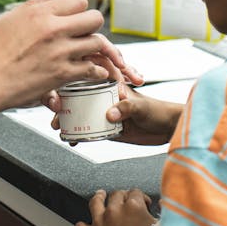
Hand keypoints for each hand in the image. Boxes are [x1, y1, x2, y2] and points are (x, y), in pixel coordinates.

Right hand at [0, 0, 132, 110]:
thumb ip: (32, 4)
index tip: (74, 17)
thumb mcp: (7, 20)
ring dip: (94, 48)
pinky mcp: (63, 74)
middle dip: (91, 25)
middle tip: (84, 33)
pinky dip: (96, 72)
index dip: (79, 9)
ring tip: (88, 52)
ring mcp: (60, 52)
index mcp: (40, 13)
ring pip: (97, 43)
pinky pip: (92, 69)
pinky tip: (94, 72)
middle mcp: (54, 29)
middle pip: (95, 18)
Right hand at [50, 84, 178, 145]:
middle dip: (66, 108)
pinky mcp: (110, 130)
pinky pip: (92, 132)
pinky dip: (81, 136)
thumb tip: (109, 114)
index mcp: (113, 88)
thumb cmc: (159, 110)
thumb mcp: (141, 106)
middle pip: (81, 101)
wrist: (169, 129)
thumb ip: (126, 108)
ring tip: (60, 130)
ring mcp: (108, 115)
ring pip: (83, 117)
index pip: (89, 84)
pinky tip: (73, 140)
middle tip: (57, 118)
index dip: (73, 90)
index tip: (62, 98)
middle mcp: (107, 100)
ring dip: (71, 123)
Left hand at [75, 189, 155, 225]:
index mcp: (133, 207)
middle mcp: (114, 211)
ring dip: (98, 198)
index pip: (135, 192)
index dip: (141, 197)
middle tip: (125, 202)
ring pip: (95, 202)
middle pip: (116, 194)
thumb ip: (161, 215)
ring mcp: (100, 223)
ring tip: (100, 196)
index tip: (143, 203)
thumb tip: (163, 204)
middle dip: (122, 197)